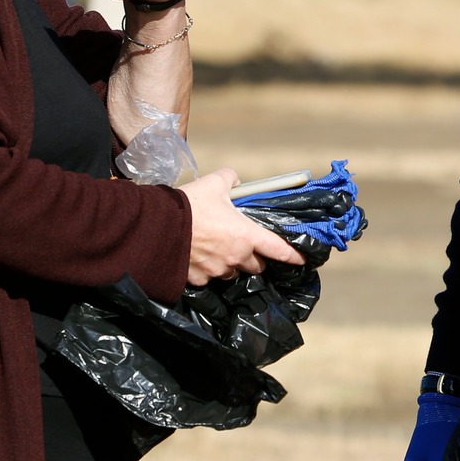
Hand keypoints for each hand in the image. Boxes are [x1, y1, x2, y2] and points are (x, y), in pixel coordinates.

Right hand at [178, 170, 303, 286]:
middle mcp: (236, 257)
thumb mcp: (214, 184)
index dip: (292, 255)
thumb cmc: (190, 205)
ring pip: (233, 272)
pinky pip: (210, 278)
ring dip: (231, 264)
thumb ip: (231, 180)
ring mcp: (217, 271)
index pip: (277, 249)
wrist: (157, 227)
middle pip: (256, 265)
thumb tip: (236, 181)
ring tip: (217, 250)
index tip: (302, 261)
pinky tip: (198, 257)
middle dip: (254, 258)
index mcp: (246, 235)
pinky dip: (208, 270)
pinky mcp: (199, 280)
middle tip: (243, 245)